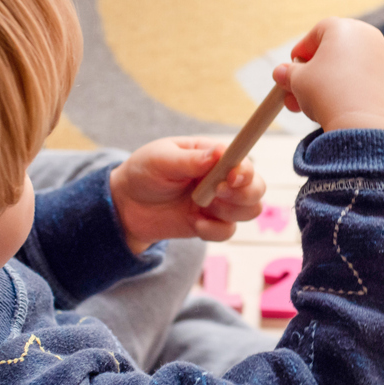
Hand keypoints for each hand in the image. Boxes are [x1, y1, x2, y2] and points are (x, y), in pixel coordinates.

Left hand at [109, 138, 265, 253]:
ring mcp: (219, 203)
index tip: (232, 176)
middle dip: (243, 193)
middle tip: (216, 193)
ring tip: (199, 206)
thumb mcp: (160, 159)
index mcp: (214, 155)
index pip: (244, 160)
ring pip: (250, 211)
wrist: (126, 206)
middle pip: (257, 188)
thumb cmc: (144, 172)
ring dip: (229, 211)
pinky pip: (228, 232)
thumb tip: (219, 153)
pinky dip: (214, 230)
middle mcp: (223, 178)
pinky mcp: (211, 224)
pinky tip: (194, 222)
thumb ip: (190, 159)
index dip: (245, 170)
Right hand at [272, 17, 383, 133]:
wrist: (365, 124)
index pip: (316, 34)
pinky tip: (340, 109)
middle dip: (313, 73)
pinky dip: (352, 91)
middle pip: (334, 51)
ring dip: (331, 83)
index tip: (291, 68)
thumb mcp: (298, 81)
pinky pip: (366, 82)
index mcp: (344, 28)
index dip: (301, 52)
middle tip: (297, 93)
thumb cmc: (328, 94)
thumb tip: (280, 73)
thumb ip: (288, 74)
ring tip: (314, 106)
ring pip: (350, 68)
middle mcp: (368, 36)